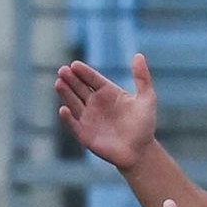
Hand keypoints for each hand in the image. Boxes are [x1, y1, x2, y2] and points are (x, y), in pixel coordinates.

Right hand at [52, 53, 162, 169]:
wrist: (140, 151)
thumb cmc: (144, 124)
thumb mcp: (147, 98)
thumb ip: (142, 77)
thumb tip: (138, 55)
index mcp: (108, 93)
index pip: (92, 79)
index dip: (84, 72)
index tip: (75, 64)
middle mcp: (95, 103)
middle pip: (79, 88)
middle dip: (70, 79)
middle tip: (62, 70)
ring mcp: (88, 118)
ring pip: (73, 102)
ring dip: (65, 93)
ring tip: (59, 82)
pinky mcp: (84, 134)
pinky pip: (73, 123)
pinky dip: (67, 117)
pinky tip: (63, 109)